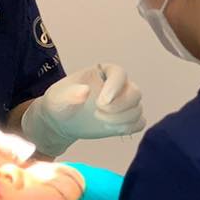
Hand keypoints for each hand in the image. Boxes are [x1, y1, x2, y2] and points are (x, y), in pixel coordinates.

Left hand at [20, 62, 144, 156]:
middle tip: (98, 113)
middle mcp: (119, 85)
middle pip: (135, 93)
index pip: (120, 74)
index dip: (115, 87)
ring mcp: (124, 103)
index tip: (101, 102)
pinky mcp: (126, 120)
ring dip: (121, 119)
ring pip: (137, 109)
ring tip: (99, 120)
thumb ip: (71, 93)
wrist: (62, 120)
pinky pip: (139, 123)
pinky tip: (109, 128)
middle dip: (120, 106)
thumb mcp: (59, 97)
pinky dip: (128, 127)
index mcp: (104, 71)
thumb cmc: (60, 103)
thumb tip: (85, 91)